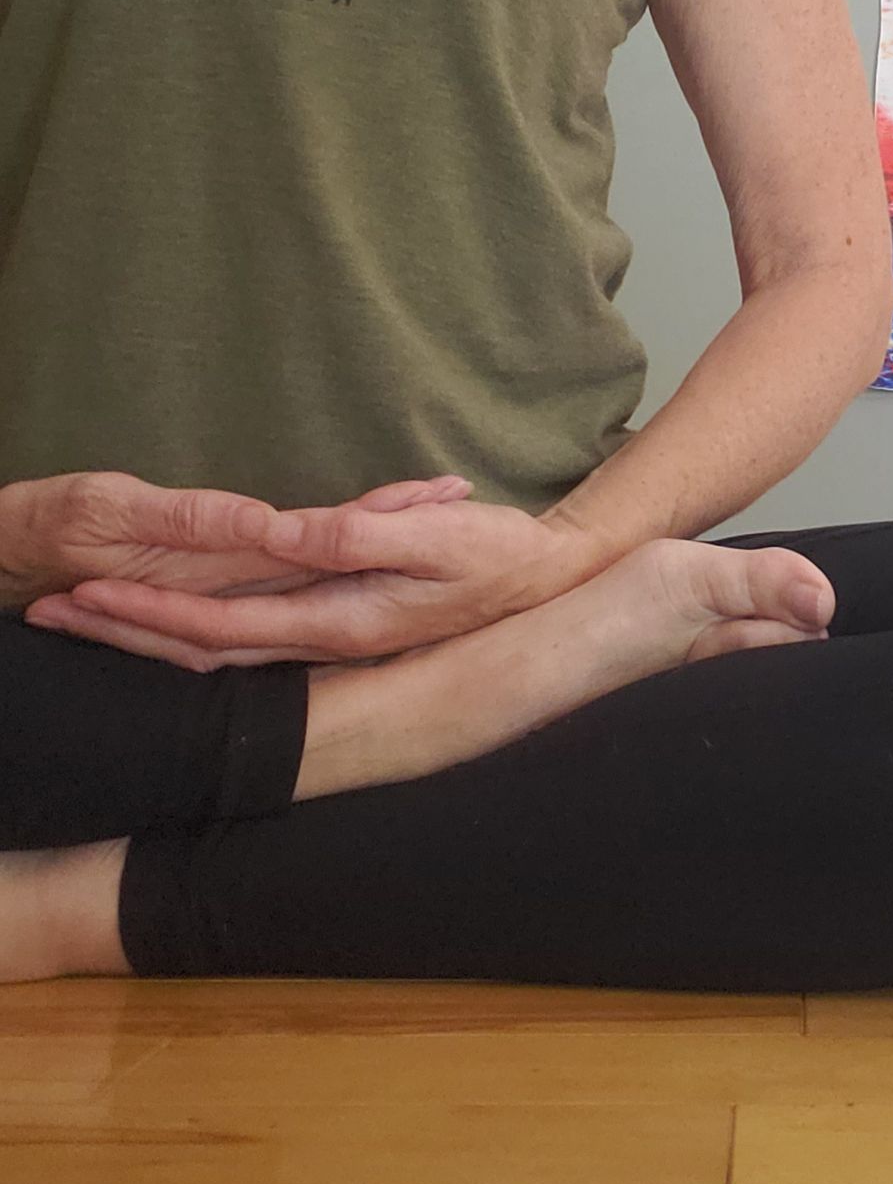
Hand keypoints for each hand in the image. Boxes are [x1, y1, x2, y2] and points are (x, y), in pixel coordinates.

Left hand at [2, 469, 471, 622]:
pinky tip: (172, 625)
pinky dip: (197, 632)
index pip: (220, 627)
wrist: (547, 579)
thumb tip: (284, 533)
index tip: (86, 598)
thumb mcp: (432, 533)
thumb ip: (354, 534)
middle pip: (204, 650)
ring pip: (221, 651)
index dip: (148, 615)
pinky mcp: (339, 625)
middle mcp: (325, 640)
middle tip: (54, 613)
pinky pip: (249, 639)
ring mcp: (332, 637)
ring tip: (91, 617)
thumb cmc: (496, 551)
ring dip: (152, 635)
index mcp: (338, 619)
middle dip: (127, 634)